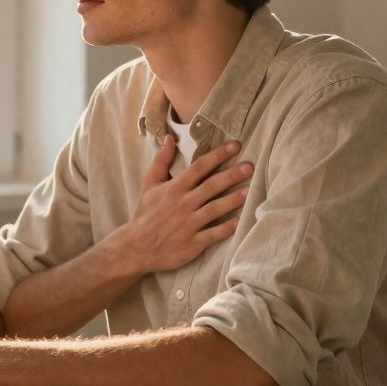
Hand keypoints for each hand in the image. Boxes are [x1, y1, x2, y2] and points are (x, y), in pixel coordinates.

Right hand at [106, 136, 252, 274]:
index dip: (218, 155)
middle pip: (211, 186)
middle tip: (250, 166)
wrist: (136, 247)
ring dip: (233, 200)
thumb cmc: (145, 214)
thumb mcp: (149, 184)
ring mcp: (189, 224)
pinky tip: (239, 221)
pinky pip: (213, 234)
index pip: (199, 167)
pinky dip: (226, 228)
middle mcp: (183, 204)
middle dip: (231, 175)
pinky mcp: (193, 243)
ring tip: (249, 190)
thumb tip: (169, 138)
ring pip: (215, 209)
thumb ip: (161, 161)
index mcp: (174, 188)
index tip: (235, 145)